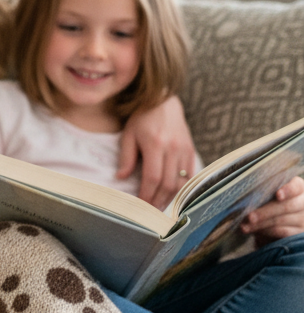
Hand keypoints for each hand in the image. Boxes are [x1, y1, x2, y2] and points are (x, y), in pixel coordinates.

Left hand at [118, 95, 195, 209]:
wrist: (163, 100)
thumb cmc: (141, 117)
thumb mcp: (128, 135)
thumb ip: (126, 157)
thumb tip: (121, 178)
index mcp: (155, 144)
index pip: (153, 178)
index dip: (147, 195)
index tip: (140, 206)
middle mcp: (173, 148)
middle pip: (169, 184)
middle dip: (159, 201)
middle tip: (151, 213)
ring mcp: (185, 149)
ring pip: (182, 182)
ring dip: (171, 198)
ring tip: (160, 207)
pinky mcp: (191, 150)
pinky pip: (190, 175)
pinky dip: (183, 188)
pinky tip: (174, 195)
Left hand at [241, 176, 303, 244]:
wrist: (269, 225)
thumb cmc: (264, 203)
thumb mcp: (264, 195)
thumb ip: (261, 192)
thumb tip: (245, 194)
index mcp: (298, 188)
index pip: (295, 186)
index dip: (287, 190)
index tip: (278, 195)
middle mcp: (303, 203)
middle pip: (287, 206)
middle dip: (265, 212)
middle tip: (249, 217)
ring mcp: (303, 219)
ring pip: (281, 220)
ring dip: (261, 224)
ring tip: (244, 227)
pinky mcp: (299, 233)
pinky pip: (282, 233)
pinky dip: (266, 232)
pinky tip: (255, 232)